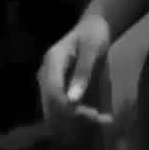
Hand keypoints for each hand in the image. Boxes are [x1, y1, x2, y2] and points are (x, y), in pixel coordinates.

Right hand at [37, 14, 112, 130]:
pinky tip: (99, 116)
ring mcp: (48, 84)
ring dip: (77, 121)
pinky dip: (78, 116)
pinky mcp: (56, 90)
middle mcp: (45, 75)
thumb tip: (72, 100)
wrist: (91, 28)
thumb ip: (83, 72)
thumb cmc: (93, 34)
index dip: (69, 108)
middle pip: (52, 105)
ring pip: (55, 111)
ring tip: (103, 119)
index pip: (53, 93)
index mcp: (52, 61)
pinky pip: (62, 109)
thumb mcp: (92, 48)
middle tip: (101, 118)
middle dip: (75, 117)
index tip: (93, 115)